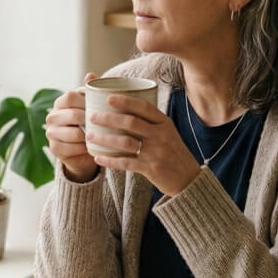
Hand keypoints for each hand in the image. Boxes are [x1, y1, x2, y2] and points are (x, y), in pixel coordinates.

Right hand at [45, 73, 99, 182]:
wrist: (84, 147)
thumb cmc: (90, 122)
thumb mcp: (92, 105)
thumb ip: (91, 91)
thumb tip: (90, 75)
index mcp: (61, 102)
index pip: (70, 97)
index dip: (86, 102)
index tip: (101, 108)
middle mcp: (52, 116)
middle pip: (73, 115)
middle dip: (91, 121)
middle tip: (105, 125)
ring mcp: (51, 133)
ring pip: (74, 134)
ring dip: (90, 136)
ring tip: (101, 137)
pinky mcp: (54, 148)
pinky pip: (72, 148)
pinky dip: (84, 149)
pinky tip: (93, 147)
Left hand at [86, 94, 201, 195]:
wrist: (188, 179)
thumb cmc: (173, 153)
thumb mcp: (168, 133)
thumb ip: (151, 122)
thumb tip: (125, 109)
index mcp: (165, 123)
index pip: (144, 107)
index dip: (125, 101)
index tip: (108, 98)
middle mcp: (161, 136)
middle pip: (131, 122)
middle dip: (108, 118)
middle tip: (92, 116)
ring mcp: (156, 152)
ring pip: (125, 142)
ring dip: (104, 138)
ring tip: (89, 135)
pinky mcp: (151, 169)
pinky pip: (126, 163)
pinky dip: (110, 160)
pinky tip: (97, 157)